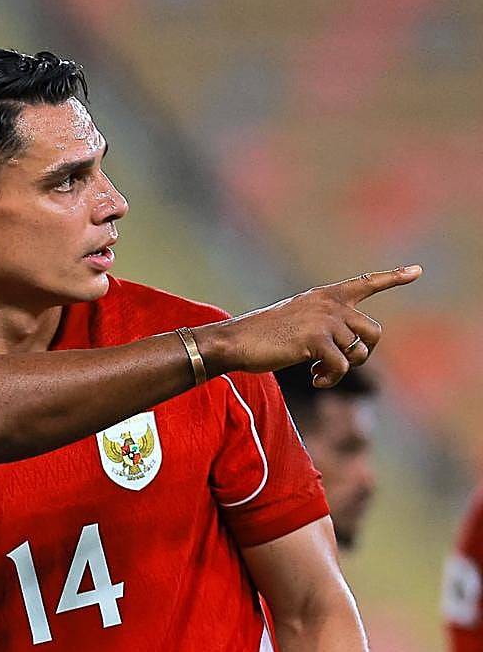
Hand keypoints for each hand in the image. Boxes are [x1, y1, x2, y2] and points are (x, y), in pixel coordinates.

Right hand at [195, 265, 420, 386]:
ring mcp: (324, 321)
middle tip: (338, 364)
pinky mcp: (316, 340)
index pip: (365, 283)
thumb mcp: (297, 321)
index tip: (417, 271)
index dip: (393, 277)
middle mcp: (329, 304)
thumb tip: (352, 348)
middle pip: (374, 331)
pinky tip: (314, 381)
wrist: (234, 341)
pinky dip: (329, 379)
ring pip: (358, 353)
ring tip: (318, 373)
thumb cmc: (260, 336)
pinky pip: (341, 368)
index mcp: (324, 295)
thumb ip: (325, 325)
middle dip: (363, 353)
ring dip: (341, 370)